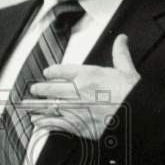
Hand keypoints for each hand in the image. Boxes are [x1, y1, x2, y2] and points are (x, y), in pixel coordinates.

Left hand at [24, 35, 140, 140]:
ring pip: (50, 105)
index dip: (52, 72)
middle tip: (34, 89)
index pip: (63, 70)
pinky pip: (55, 123)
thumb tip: (121, 39)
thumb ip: (120, 53)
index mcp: (88, 75)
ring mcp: (75, 108)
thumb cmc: (132, 94)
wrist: (137, 116)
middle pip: (52, 88)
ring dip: (37, 106)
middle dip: (40, 89)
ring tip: (28, 106)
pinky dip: (45, 122)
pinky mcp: (77, 125)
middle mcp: (78, 90)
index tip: (47, 73)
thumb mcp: (127, 69)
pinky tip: (38, 122)